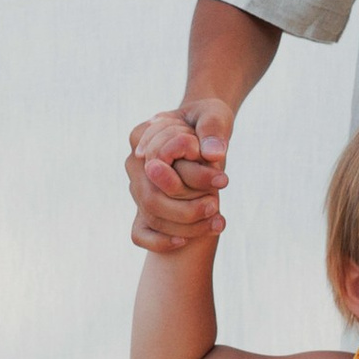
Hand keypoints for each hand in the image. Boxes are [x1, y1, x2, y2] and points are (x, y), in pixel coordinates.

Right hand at [125, 97, 231, 248]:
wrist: (204, 131)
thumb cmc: (208, 121)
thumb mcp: (214, 117)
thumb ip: (213, 130)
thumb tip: (214, 153)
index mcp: (143, 136)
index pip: (158, 166)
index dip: (191, 177)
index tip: (224, 179)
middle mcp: (135, 163)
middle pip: (152, 198)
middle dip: (188, 208)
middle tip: (218, 206)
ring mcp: (137, 187)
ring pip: (152, 216)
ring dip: (186, 225)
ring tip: (218, 222)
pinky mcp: (144, 206)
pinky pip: (141, 234)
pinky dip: (160, 242)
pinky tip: (185, 241)